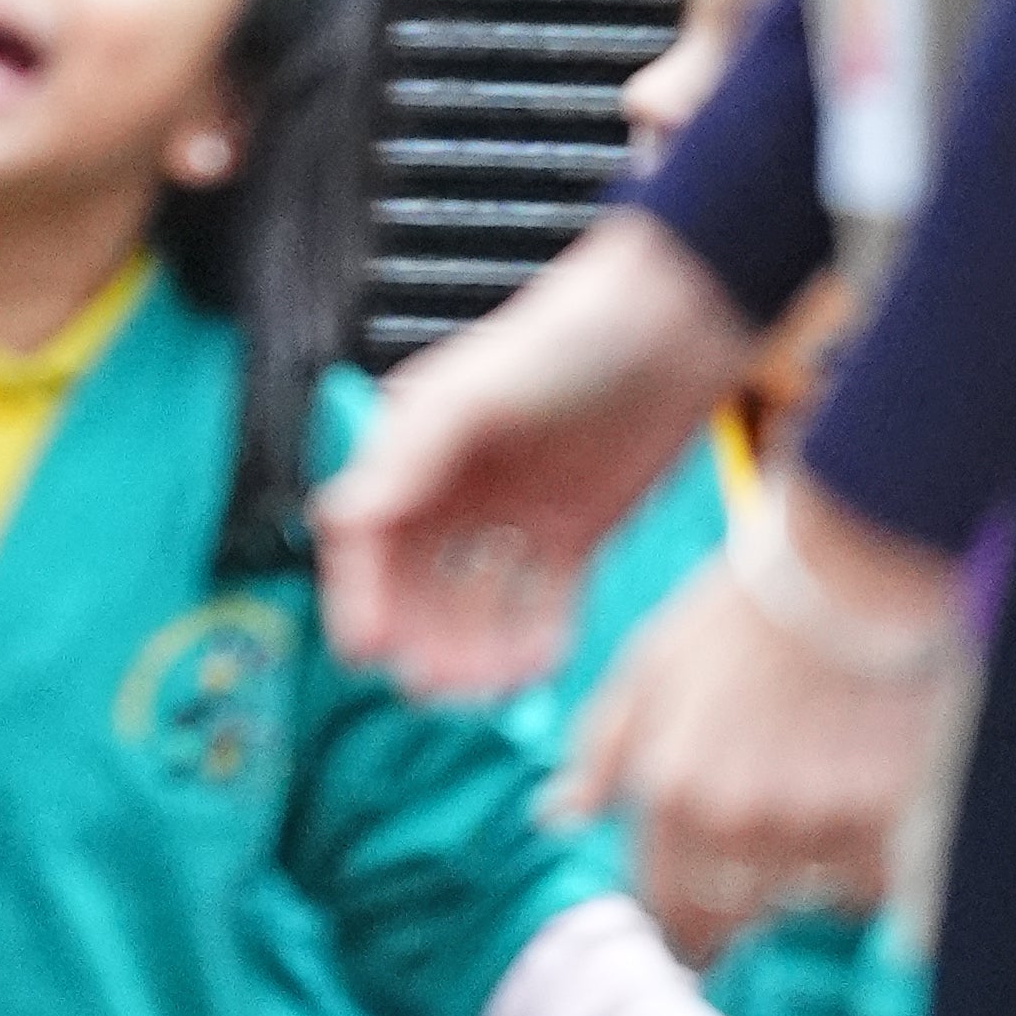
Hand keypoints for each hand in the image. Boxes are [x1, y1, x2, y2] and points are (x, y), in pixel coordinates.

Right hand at [316, 208, 756, 694]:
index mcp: (417, 444)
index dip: (359, 594)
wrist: (673, 330)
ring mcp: (515, 513)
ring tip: (490, 684)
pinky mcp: (573, 533)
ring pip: (477, 602)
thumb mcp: (475, 392)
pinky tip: (540, 662)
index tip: (366, 651)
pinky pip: (543, 601)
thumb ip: (410, 455)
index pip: (367, 533)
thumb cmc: (568, 338)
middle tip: (432, 685)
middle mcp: (458, 484)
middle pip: (418, 581)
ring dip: (476, 647)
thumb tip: (342, 516)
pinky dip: (536, 637)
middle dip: (421, 634)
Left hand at [561, 519, 957, 957]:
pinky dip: (862, 865)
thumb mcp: (647, 668)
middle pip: (733, 919)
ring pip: (803, 899)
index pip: (664, 906)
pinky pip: (867, 884)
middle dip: (736, 908)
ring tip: (808, 800)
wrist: (845, 572)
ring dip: (800, 875)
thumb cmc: (738, 616)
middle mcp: (738, 821)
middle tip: (753, 866)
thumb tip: (557, 816)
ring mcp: (814, 825)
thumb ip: (601, 752)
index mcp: (672, 790)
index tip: (690, 923)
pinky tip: (855, 805)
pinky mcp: (886, 821)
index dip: (677, 921)